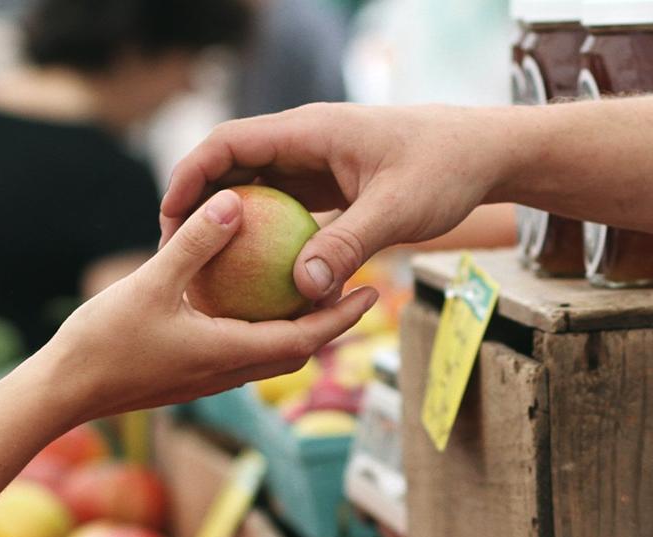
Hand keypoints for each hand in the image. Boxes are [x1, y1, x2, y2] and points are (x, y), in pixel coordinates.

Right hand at [43, 189, 377, 423]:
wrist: (63, 392)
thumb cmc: (103, 342)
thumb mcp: (151, 283)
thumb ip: (195, 244)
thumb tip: (234, 202)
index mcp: (231, 354)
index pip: (306, 339)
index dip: (343, 317)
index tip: (373, 292)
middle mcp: (229, 372)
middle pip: (297, 349)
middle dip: (331, 323)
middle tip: (357, 287)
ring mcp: (209, 378)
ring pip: (269, 353)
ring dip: (297, 328)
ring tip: (312, 290)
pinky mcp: (190, 375)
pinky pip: (240, 350)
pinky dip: (259, 328)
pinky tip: (249, 299)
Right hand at [161, 104, 507, 303]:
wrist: (483, 154)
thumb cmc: (444, 170)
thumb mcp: (396, 211)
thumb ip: (348, 246)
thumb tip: (303, 290)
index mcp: (309, 131)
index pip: (229, 143)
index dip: (191, 177)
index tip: (169, 219)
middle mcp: (305, 143)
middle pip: (233, 167)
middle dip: (199, 206)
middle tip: (175, 254)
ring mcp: (317, 164)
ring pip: (257, 191)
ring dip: (231, 225)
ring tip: (206, 271)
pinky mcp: (331, 187)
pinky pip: (286, 210)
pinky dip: (267, 238)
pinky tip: (258, 279)